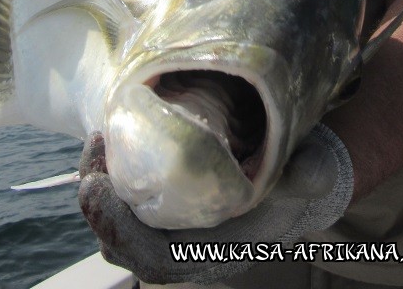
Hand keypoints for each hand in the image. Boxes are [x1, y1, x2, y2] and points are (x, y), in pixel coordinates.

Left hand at [78, 124, 352, 284]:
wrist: (299, 181)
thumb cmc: (302, 181)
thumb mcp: (311, 177)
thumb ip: (308, 177)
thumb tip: (306, 172)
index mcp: (218, 251)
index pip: (157, 259)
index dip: (122, 232)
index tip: (96, 190)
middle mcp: (190, 248)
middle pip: (126, 244)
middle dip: (99, 206)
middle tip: (91, 156)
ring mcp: (176, 228)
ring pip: (120, 223)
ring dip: (100, 186)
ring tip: (96, 142)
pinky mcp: (168, 204)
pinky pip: (127, 201)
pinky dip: (111, 175)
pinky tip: (109, 142)